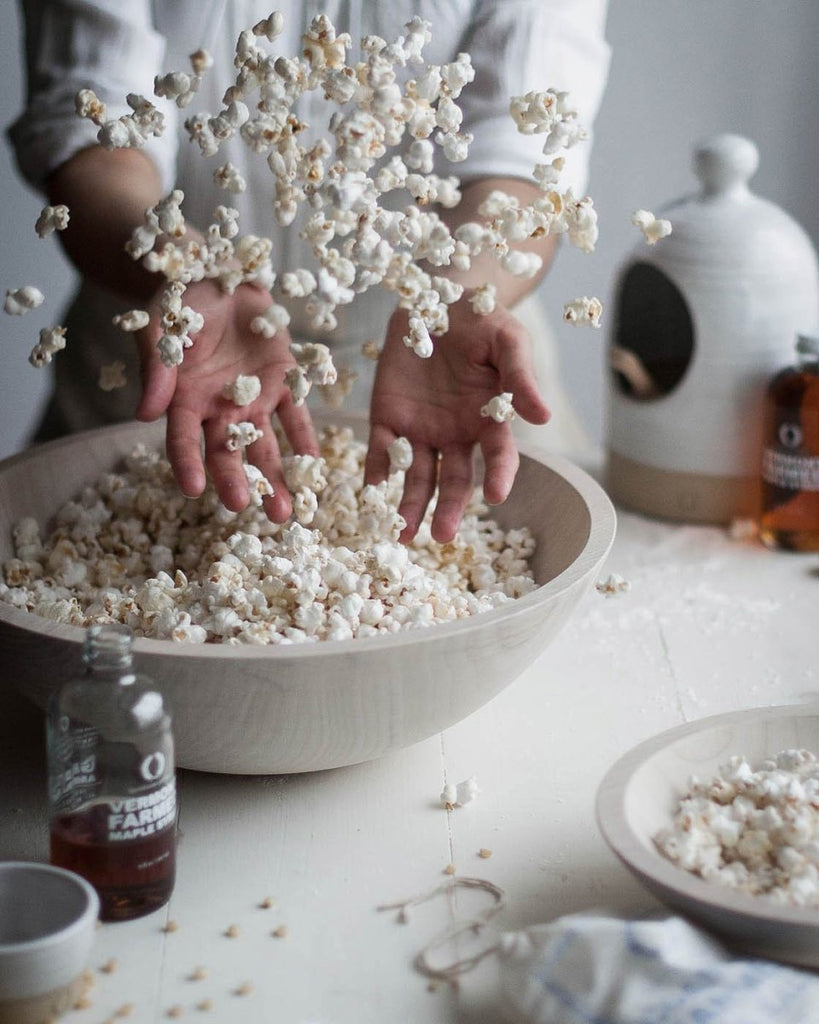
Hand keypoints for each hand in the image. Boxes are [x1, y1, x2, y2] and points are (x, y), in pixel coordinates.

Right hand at [135, 279, 318, 519]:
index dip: (187, 463)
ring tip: (285, 512)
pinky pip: (297, 417)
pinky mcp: (284, 383)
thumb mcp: (164, 325)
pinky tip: (315, 468)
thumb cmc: (184, 301)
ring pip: (265, 446)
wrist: (222, 275)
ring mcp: (254, 399)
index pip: (182, 440)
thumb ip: (157, 367)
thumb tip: (144, 415)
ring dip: (275, 477)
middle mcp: (220, 409)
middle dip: (234, 480)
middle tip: (243, 507)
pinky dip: (306, 442)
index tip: (193, 490)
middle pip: (227, 453)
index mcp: (186, 400)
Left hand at [366, 298, 549, 542]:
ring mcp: (421, 429)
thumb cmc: (480, 319)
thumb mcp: (506, 340)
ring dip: (411, 505)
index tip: (496, 496)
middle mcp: (456, 433)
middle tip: (443, 536)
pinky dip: (376, 470)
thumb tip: (544, 418)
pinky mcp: (388, 417)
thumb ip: (520, 377)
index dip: (499, 475)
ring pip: (417, 475)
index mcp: (490, 419)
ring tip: (403, 534)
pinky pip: (381, 450)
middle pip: (454, 479)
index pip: (498, 455)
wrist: (434, 296)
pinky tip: (373, 490)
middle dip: (449, 508)